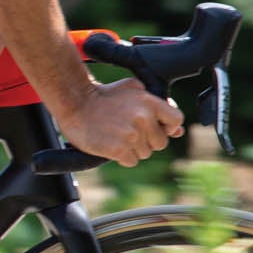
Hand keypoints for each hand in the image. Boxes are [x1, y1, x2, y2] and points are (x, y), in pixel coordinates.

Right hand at [57, 77, 183, 167]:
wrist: (74, 103)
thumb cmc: (102, 96)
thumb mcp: (131, 90)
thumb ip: (157, 106)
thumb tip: (177, 130)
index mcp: (149, 102)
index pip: (176, 120)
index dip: (168, 127)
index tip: (157, 128)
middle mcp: (143, 118)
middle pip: (160, 142)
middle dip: (147, 140)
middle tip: (128, 131)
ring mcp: (131, 135)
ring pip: (145, 154)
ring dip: (133, 149)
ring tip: (116, 136)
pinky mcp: (118, 149)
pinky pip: (131, 161)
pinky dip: (122, 157)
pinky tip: (111, 145)